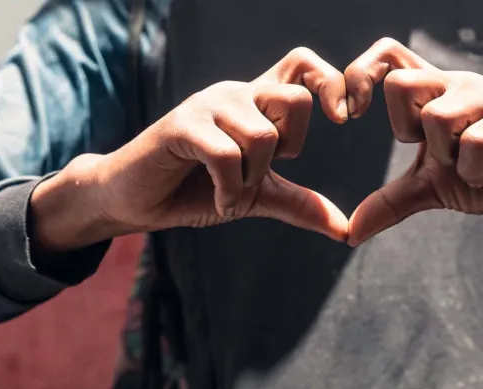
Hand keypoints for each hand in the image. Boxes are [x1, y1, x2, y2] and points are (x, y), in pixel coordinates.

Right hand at [31, 48, 349, 251]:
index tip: (343, 118)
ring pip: (264, 136)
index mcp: (256, 103)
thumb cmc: (196, 191)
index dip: (330, 83)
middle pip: (295, 100)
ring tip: (230, 190)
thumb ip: (299, 204)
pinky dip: (229, 190)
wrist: (137, 201)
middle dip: (289, 148)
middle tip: (262, 169)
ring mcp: (208, 106)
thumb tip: (345, 230)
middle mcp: (236, 94)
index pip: (304, 65)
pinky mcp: (182, 126)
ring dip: (252, 179)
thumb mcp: (256, 197)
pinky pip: (227, 156)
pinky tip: (218, 200)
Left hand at [344, 39, 482, 251]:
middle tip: (429, 151)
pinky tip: (481, 176)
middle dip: (404, 129)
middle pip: (401, 83)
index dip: (359, 77)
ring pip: (436, 115)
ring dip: (443, 155)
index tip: (352, 116)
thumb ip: (390, 202)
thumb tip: (350, 233)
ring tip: (463, 167)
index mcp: (436, 91)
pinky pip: (476, 141)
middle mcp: (460, 84)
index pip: (387, 55)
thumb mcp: (431, 190)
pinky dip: (470, 169)